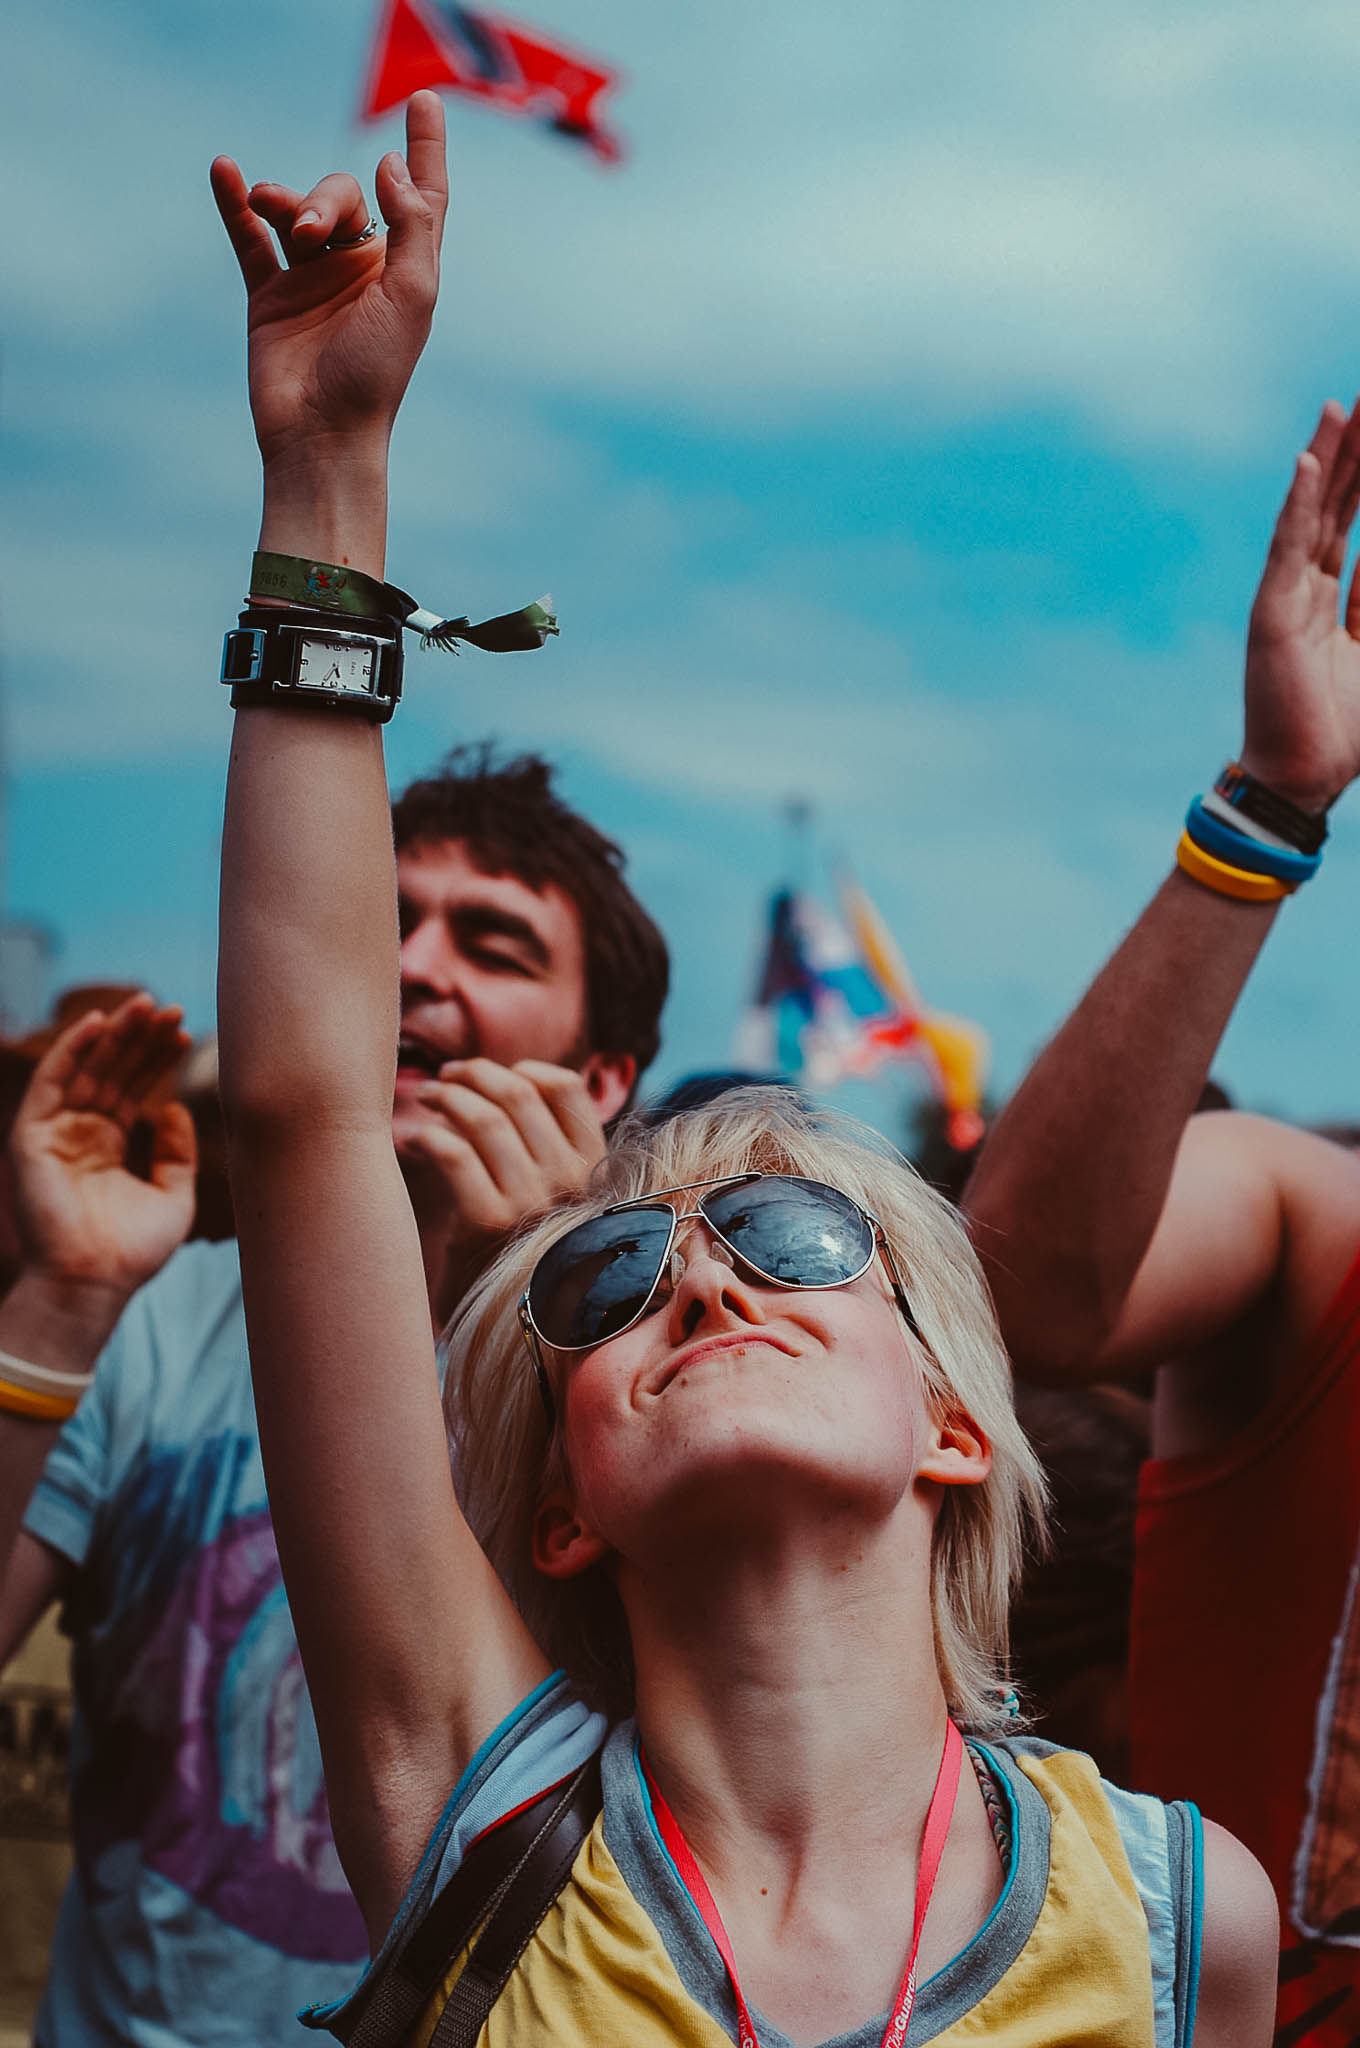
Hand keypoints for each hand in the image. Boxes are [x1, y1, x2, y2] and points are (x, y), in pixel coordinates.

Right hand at [9, 996, 197, 1301]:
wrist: (95, 1284)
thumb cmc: (133, 1252)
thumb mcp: (174, 1196)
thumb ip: (177, 1151)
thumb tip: (176, 1105)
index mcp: (107, 1146)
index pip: (131, 1088)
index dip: (155, 1058)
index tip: (183, 1031)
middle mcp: (79, 1134)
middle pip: (110, 1071)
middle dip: (139, 1038)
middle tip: (170, 1007)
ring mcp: (55, 1133)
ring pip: (85, 1068)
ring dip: (114, 1033)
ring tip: (147, 1004)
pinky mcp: (32, 1136)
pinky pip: (50, 1082)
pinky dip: (71, 1048)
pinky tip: (100, 1021)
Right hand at [210, 93, 447, 480]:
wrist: (321, 433)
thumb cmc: (376, 375)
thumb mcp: (411, 297)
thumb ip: (410, 227)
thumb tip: (392, 165)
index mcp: (404, 268)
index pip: (419, 195)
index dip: (424, 148)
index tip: (425, 100)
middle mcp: (361, 268)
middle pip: (343, 195)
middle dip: (323, 198)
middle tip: (310, 232)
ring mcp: (313, 279)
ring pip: (296, 209)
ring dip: (284, 200)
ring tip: (271, 213)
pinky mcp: (271, 295)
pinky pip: (250, 237)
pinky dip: (236, 204)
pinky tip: (225, 172)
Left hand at [396, 1059, 606, 1319]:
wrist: (513, 1333)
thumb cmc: (524, 1256)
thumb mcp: (557, 1200)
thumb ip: (548, 1149)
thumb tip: (508, 1081)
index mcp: (593, 1168)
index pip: (566, 1088)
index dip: (523, 1068)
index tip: (493, 1073)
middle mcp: (571, 1180)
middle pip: (518, 1093)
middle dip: (475, 1073)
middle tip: (447, 1076)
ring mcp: (533, 1202)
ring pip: (485, 1118)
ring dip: (447, 1097)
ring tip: (427, 1097)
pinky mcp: (489, 1224)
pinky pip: (455, 1156)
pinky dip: (428, 1137)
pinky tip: (414, 1139)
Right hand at [1242, 398, 1359, 811]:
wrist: (1303, 783)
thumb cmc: (1343, 735)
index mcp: (1332, 600)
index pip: (1355, 522)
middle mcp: (1306, 591)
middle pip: (1336, 505)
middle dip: (1356, 451)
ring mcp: (1285, 600)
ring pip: (1311, 515)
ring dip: (1327, 459)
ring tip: (1340, 406)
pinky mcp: (1271, 617)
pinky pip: (1287, 550)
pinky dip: (1297, 506)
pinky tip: (1309, 463)